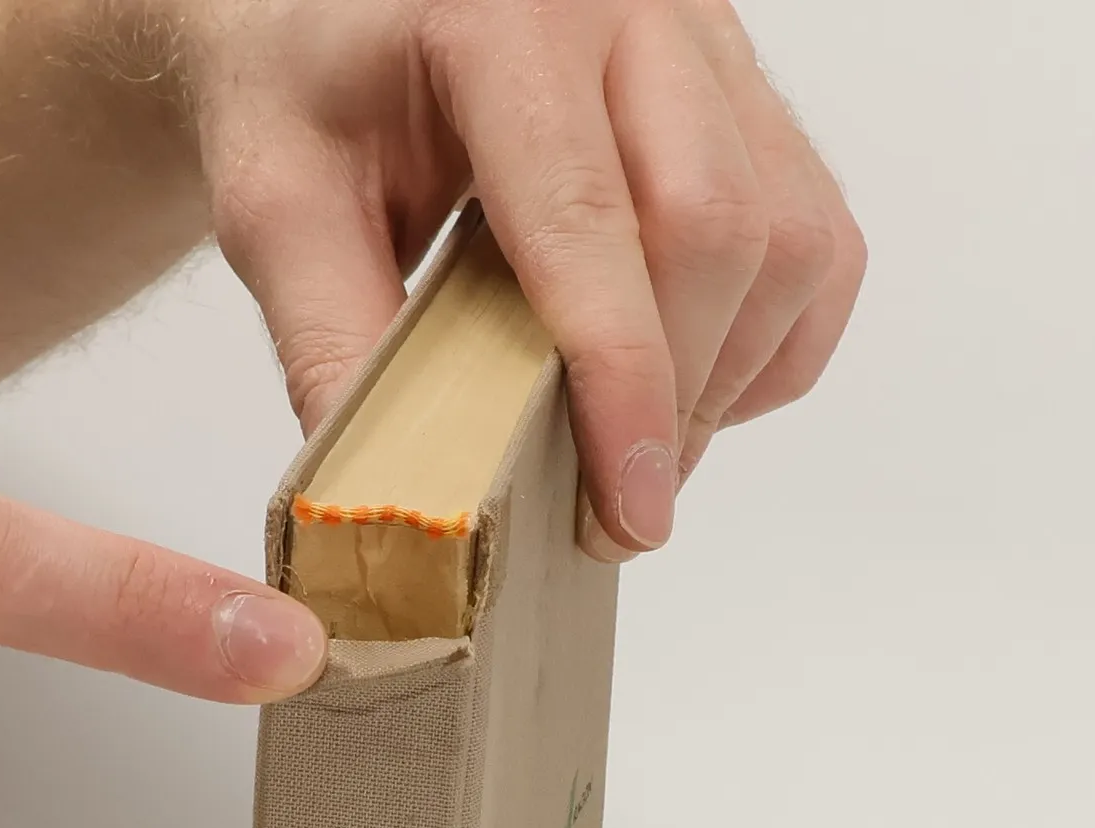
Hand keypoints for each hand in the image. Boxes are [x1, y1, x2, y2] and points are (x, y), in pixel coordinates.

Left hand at [182, 0, 865, 560]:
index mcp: (503, 16)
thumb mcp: (278, 207)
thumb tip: (401, 503)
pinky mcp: (744, 91)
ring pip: (789, 236)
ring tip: (636, 450)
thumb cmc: (308, 86)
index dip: (622, 385)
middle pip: (719, 227)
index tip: (625, 509)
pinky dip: (770, 342)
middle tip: (611, 511)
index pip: (591, 223)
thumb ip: (333, 343)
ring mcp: (706, 41)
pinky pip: (815, 237)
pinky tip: (687, 381)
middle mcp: (632, 6)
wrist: (343, 9)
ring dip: (728, 376)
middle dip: (677, 398)